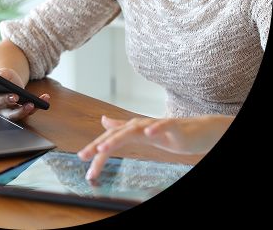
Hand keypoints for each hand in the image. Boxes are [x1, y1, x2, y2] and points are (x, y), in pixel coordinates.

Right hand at [0, 67, 50, 120]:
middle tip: (14, 96)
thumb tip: (0, 78)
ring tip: (31, 104)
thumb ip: (0, 75)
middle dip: (5, 100)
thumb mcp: (3, 72)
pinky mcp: (19, 112)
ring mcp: (6, 110)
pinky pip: (28, 111)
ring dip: (22, 110)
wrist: (11, 81)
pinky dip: (38, 105)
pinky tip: (45, 98)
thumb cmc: (4, 77)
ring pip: (12, 114)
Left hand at [77, 114, 233, 179]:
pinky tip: (148, 133)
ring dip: (117, 137)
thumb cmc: (170, 133)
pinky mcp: (173, 126)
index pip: (110, 139)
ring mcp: (156, 125)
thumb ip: (122, 128)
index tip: (83, 161)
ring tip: (104, 148)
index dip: (95, 148)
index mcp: (133, 130)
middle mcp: (141, 125)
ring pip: (133, 129)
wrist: (199, 130)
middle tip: (84, 156)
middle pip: (116, 134)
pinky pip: (163, 126)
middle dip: (99, 145)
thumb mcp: (143, 133)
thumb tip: (103, 121)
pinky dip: (155, 128)